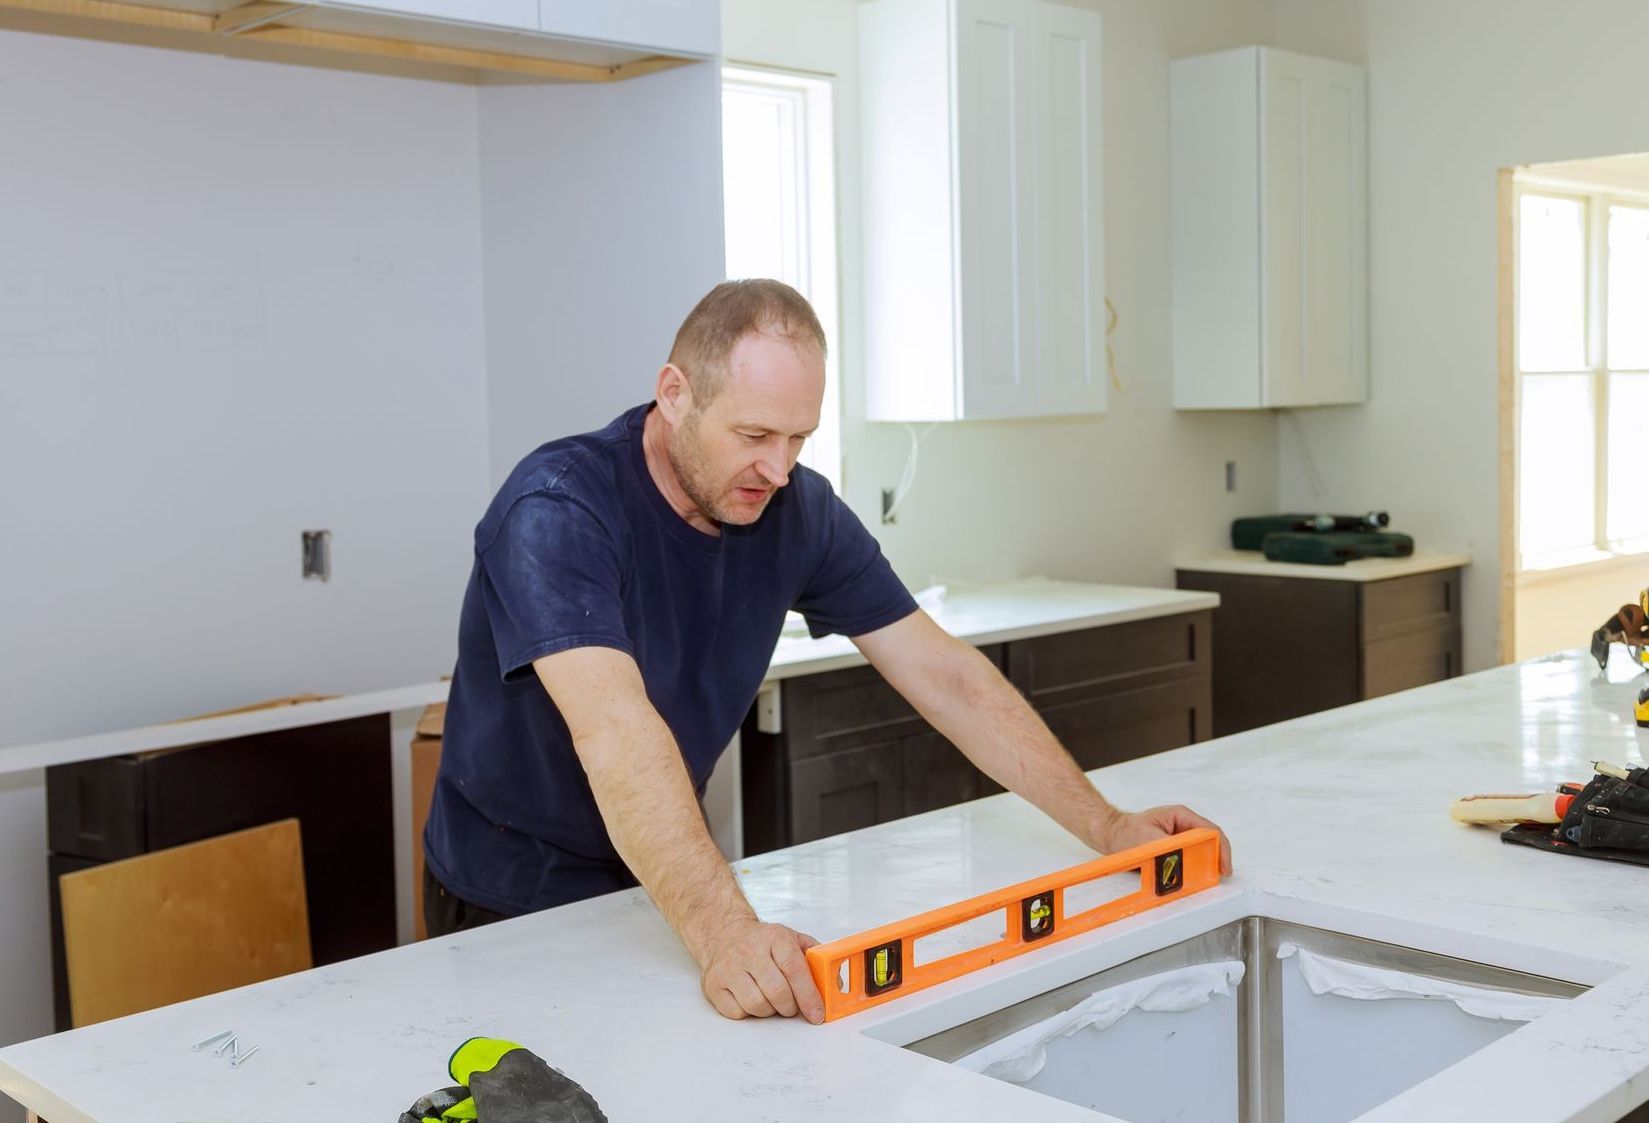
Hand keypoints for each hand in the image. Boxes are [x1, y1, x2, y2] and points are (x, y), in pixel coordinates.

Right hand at [699, 919, 825, 1023]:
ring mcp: (729, 968)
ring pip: (757, 1005)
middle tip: (792, 1006)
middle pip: (777, 992)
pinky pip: (737, 1012)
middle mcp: (749, 951)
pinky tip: (751, 997)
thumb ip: (816, 960)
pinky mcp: (714, 985)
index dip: (809, 996)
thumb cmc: (763, 942)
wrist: (725, 933)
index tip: (817, 1014)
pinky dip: (749, 1012)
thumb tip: (834, 985)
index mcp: (774, 938)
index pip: (795, 970)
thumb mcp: (793, 940)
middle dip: (790, 1007)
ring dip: (770, 1010)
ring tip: (770, 999)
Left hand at [1097, 805, 1232, 876]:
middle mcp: (1183, 825)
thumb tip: (1182, 859)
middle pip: (1209, 842)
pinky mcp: (1175, 848)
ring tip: (1203, 880)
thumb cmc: (1125, 833)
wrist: (1111, 835)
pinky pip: (1189, 859)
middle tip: (1215, 876)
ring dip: (1202, 866)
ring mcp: (1180, 836)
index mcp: (1181, 816)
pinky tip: (1190, 879)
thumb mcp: (1149, 840)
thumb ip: (1168, 849)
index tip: (1223, 867)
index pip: (1211, 831)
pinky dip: (1191, 869)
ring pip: (1200, 852)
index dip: (1221, 850)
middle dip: (1214, 860)